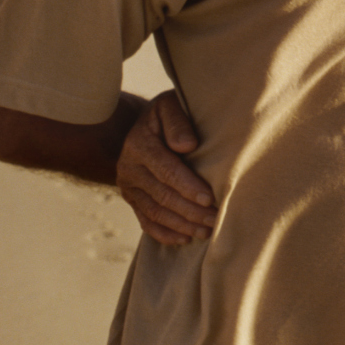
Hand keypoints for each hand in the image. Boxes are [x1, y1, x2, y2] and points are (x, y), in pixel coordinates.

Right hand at [116, 91, 216, 245]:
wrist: (146, 123)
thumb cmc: (168, 111)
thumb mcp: (171, 105)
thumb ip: (178, 122)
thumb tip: (187, 146)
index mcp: (139, 144)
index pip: (167, 170)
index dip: (188, 186)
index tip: (210, 198)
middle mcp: (128, 167)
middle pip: (162, 196)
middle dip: (191, 211)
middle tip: (216, 219)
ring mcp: (127, 186)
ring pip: (155, 212)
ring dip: (182, 225)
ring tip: (207, 231)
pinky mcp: (130, 198)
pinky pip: (145, 221)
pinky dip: (164, 233)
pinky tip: (184, 239)